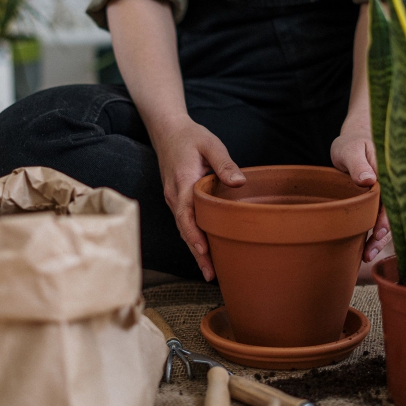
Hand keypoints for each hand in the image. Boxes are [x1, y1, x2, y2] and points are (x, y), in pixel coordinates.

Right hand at [153, 116, 245, 280]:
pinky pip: (184, 223)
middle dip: (196, 253)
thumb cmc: (190, 137)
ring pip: (183, 229)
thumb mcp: (210, 144)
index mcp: (182, 183)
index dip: (194, 235)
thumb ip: (224, 163)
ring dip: (195, 250)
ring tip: (210, 271)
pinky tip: (204, 251)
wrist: (167, 130)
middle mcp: (174, 196)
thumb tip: (239, 182)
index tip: (204, 252)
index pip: (186, 215)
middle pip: (184, 230)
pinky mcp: (177, 200)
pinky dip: (193, 238)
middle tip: (211, 274)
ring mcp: (173, 199)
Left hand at [330, 129, 390, 261]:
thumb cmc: (352, 143)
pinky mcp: (378, 202)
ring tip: (367, 256)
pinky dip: (375, 233)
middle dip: (383, 235)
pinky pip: (379, 219)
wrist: (353, 141)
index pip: (392, 200)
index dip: (387, 218)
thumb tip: (369, 180)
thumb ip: (358, 164)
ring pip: (387, 220)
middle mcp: (391, 188)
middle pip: (392, 214)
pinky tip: (367, 248)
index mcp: (389, 175)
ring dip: (379, 239)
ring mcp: (386, 196)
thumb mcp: (351, 150)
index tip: (379, 233)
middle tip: (370, 252)